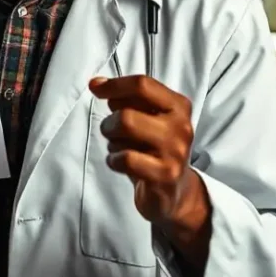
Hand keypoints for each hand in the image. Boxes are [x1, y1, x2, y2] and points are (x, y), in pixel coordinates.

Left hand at [89, 75, 210, 266]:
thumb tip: (98, 84)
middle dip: (109, 123)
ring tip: (119, 148)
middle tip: (111, 132)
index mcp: (178, 106)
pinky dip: (114, 160)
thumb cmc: (155, 150)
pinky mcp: (165, 175)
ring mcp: (175, 151)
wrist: (175, 192)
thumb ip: (128, 100)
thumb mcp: (147, 119)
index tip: (95, 87)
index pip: (142, 85)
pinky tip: (120, 163)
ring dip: (112, 140)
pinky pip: (126, 158)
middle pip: (127, 112)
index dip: (114, 85)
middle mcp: (181, 126)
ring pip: (126, 130)